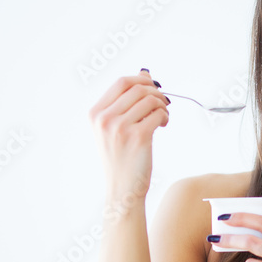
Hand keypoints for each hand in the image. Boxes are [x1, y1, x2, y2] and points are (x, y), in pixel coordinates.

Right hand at [88, 69, 169, 198]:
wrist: (121, 188)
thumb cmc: (120, 157)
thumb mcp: (113, 128)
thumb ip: (125, 101)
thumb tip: (144, 74)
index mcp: (95, 113)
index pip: (121, 82)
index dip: (141, 80)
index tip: (152, 87)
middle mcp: (105, 119)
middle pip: (137, 88)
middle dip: (155, 92)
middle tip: (162, 102)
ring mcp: (120, 128)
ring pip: (150, 100)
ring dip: (162, 105)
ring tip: (162, 116)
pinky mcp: (138, 137)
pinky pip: (158, 114)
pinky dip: (165, 116)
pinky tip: (162, 124)